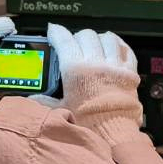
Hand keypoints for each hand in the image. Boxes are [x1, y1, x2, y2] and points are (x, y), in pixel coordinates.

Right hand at [45, 23, 141, 143]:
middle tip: (74, 43)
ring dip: (98, 38)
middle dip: (77, 36)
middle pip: (86, 35)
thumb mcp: (62, 109)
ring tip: (94, 43)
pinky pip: (126, 49)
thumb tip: (32, 98)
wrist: (114, 133)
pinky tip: (113, 45)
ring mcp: (115, 66)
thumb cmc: (88, 123)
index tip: (53, 30)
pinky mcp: (130, 72)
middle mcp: (96, 63)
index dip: (57, 32)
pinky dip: (118, 44)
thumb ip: (46, 100)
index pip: (64, 40)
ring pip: (107, 38)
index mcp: (76, 70)